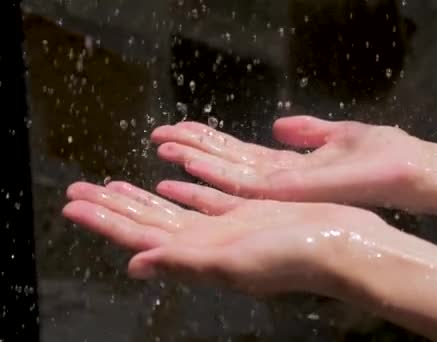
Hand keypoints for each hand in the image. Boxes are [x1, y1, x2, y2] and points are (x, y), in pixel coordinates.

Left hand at [62, 180, 389, 295]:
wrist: (340, 244)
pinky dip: (184, 190)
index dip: (105, 221)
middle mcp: (207, 242)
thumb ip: (184, 262)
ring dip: (140, 198)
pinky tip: (170, 183)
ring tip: (113, 185)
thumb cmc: (293, 258)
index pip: (139, 235)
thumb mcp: (234, 263)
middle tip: (78, 190)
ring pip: (171, 208)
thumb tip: (134, 265)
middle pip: (147, 221)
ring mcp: (226, 226)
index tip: (73, 205)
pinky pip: (205, 199)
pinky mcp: (247, 212)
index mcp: (199, 254)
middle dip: (111, 206)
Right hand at [150, 116, 436, 211]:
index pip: (238, 155)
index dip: (206, 144)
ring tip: (162, 153)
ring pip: (229, 179)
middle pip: (226, 167)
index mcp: (291, 168)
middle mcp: (283, 184)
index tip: (176, 131)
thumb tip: (278, 125)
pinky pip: (248, 186)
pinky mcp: (296, 195)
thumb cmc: (384, 155)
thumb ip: (307, 133)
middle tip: (155, 141)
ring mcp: (287, 193)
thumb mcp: (341, 135)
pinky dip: (217, 178)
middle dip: (190, 154)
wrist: (417, 174)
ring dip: (194, 166)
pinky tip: (191, 170)